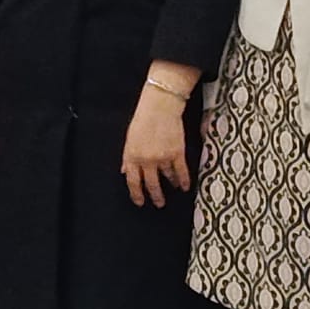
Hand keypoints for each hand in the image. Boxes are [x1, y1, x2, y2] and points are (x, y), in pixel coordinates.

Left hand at [120, 88, 190, 207]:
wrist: (160, 106)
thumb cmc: (143, 118)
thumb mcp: (130, 138)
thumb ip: (127, 157)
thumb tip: (124, 171)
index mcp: (132, 156)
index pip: (132, 181)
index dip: (136, 194)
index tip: (140, 202)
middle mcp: (146, 160)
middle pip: (151, 184)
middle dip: (155, 196)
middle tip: (159, 203)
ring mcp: (162, 158)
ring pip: (167, 178)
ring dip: (170, 184)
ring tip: (174, 189)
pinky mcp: (177, 153)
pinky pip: (181, 172)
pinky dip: (183, 180)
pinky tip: (185, 186)